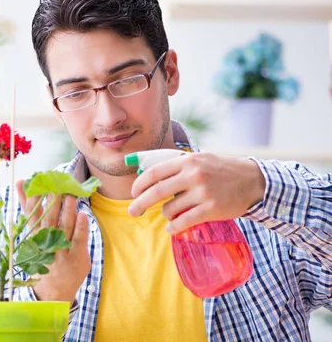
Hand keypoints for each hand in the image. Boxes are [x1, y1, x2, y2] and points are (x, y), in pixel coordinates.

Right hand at [16, 179, 89, 304]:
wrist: (52, 290)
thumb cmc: (43, 255)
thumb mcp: (32, 234)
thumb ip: (29, 209)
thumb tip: (20, 183)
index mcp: (35, 236)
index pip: (32, 215)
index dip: (32, 200)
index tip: (34, 183)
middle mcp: (46, 242)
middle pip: (48, 220)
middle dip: (51, 203)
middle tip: (55, 186)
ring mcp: (61, 250)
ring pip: (64, 228)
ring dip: (67, 211)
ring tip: (70, 196)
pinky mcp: (76, 256)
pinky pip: (78, 240)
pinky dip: (81, 228)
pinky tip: (83, 215)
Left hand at [128, 152, 265, 234]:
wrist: (254, 181)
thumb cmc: (222, 169)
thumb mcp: (199, 159)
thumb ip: (177, 165)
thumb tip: (146, 173)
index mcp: (188, 160)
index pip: (154, 172)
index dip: (139, 183)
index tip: (133, 192)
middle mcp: (194, 174)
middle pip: (157, 191)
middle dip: (140, 203)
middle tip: (132, 211)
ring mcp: (203, 192)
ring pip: (170, 209)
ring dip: (166, 215)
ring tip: (171, 215)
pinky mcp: (212, 209)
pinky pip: (184, 222)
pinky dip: (174, 227)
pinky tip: (173, 228)